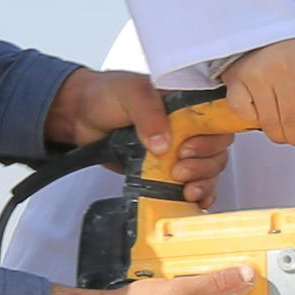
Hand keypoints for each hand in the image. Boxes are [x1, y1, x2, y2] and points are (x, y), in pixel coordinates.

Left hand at [46, 66, 233, 204]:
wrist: (76, 115)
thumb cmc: (104, 95)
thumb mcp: (129, 95)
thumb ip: (148, 115)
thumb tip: (164, 144)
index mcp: (186, 103)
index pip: (218, 120)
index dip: (211, 138)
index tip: (187, 148)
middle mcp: (189, 126)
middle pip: (218, 150)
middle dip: (203, 165)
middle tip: (178, 169)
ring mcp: (179, 149)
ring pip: (210, 169)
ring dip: (202, 181)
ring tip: (184, 188)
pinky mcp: (167, 170)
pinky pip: (195, 183)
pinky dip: (200, 194)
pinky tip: (193, 199)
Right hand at [215, 35, 294, 154]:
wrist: (261, 25)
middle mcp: (281, 70)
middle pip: (293, 122)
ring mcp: (256, 77)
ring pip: (271, 124)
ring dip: (282, 135)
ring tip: (288, 131)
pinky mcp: (236, 83)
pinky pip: (246, 116)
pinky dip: (256, 122)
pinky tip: (265, 115)